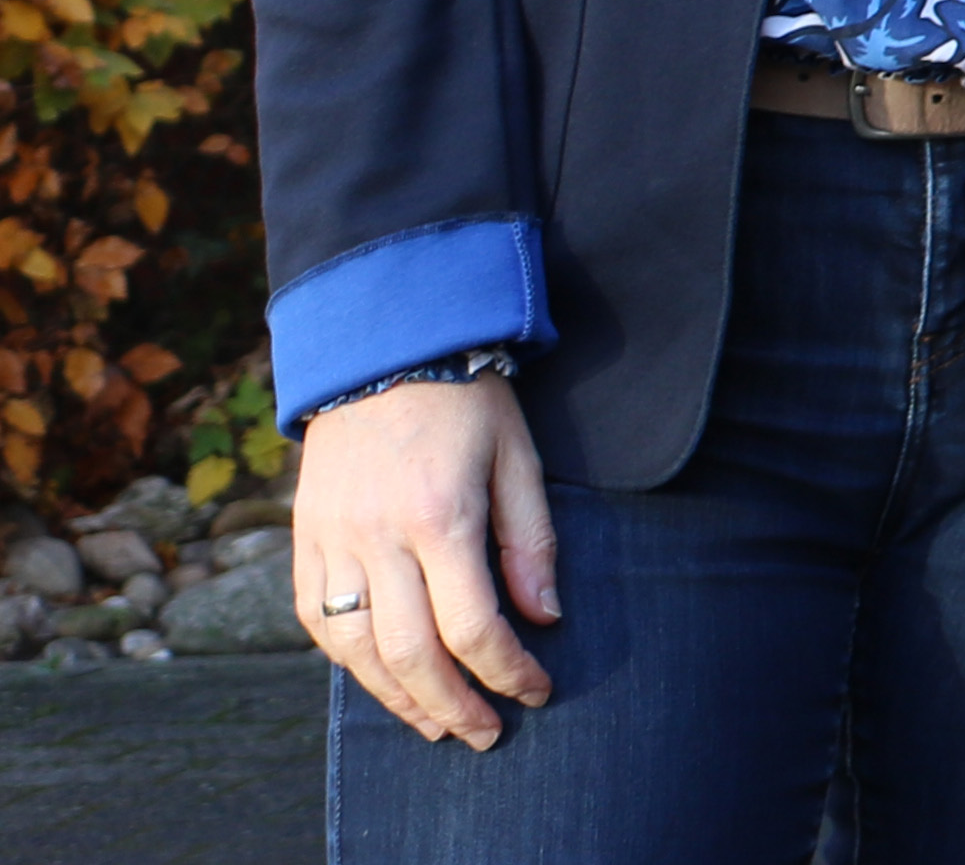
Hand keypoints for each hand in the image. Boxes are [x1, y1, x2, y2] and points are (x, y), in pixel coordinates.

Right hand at [293, 374, 555, 747]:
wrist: (381, 347)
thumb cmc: (466, 401)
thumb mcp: (519, 458)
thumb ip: (531, 542)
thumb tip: (543, 617)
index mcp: (440, 516)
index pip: (473, 625)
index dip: (508, 670)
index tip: (536, 690)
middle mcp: (376, 537)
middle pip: (410, 652)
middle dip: (452, 705)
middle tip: (486, 734)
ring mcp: (330, 541)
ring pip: (355, 649)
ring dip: (396, 698)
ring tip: (436, 724)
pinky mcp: (302, 539)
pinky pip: (315, 621)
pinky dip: (348, 662)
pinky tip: (381, 679)